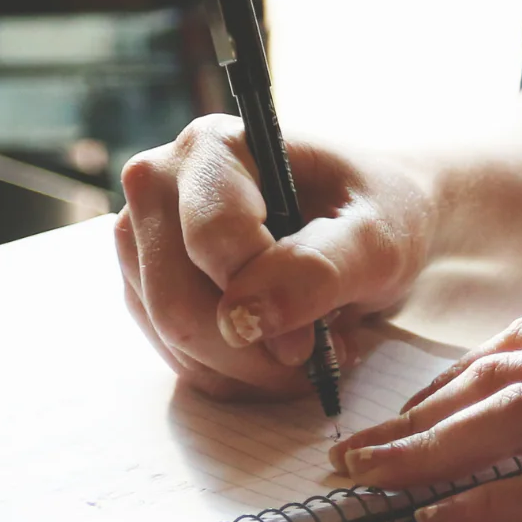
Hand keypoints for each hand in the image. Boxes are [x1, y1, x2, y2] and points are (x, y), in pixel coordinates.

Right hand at [116, 115, 431, 399]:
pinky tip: (277, 353)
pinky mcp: (147, 287)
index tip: (316, 337)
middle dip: (252, 351)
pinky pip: (177, 357)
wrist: (369, 223)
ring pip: (173, 339)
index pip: (211, 241)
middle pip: (177, 303)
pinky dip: (234, 375)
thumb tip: (244, 319)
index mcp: (213, 147)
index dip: (265, 301)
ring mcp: (143, 239)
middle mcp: (160, 185)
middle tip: (317, 355)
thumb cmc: (378, 214)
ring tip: (307, 348)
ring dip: (248, 369)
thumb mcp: (377, 238)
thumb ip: (318, 269)